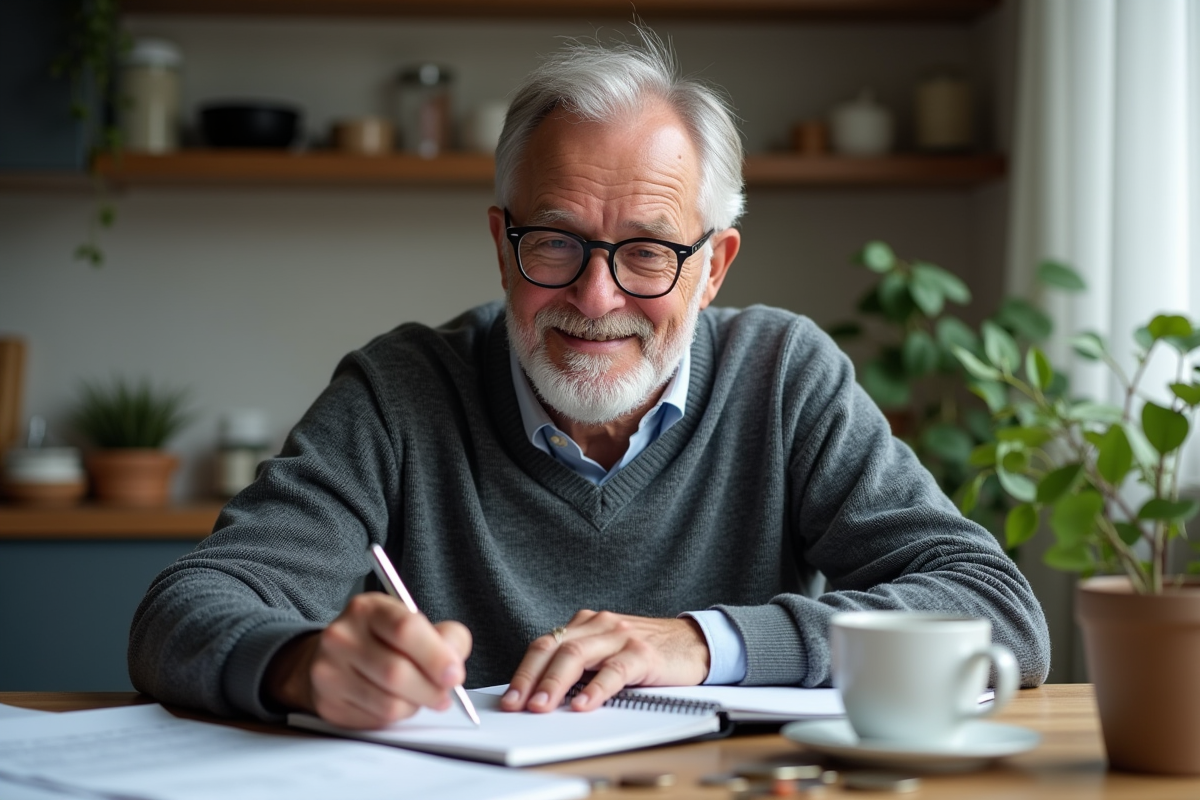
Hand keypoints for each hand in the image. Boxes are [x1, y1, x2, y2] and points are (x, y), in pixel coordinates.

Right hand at [263, 592, 471, 728]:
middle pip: (396, 672)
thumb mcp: (415, 624)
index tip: (455, 674)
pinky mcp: (328, 703)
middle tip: (445, 695)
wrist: (336, 657)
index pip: (406, 629)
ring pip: (389, 703)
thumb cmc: (384, 640)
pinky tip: (395, 701)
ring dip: (414, 705)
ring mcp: (329, 671)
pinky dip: (396, 716)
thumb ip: (445, 637)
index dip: (436, 656)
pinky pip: (376, 720)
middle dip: (431, 690)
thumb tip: (453, 666)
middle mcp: (342, 636)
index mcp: (368, 609)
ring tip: (418, 695)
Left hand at [499, 610, 709, 713]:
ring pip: (577, 655)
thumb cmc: (647, 651)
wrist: (694, 641)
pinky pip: (614, 671)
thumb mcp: (607, 651)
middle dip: (531, 678)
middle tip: (517, 704)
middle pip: (554, 648)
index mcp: (585, 624)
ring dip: (555, 683)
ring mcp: (620, 637)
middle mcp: (599, 625)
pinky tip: (583, 704)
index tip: (509, 698)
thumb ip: (580, 664)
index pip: (544, 645)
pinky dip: (595, 689)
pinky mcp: (643, 653)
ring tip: (542, 706)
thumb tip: (542, 694)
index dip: (523, 671)